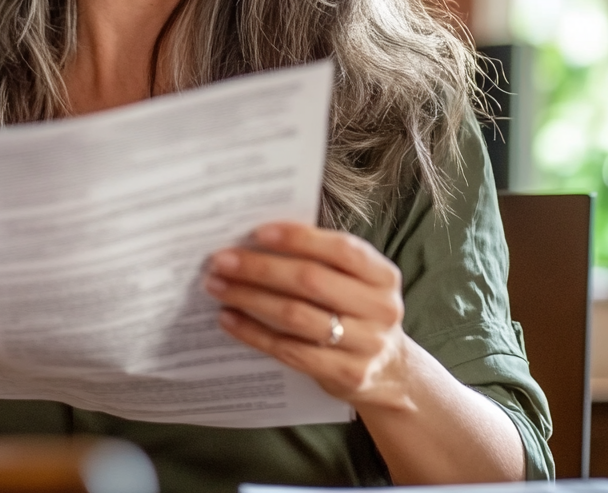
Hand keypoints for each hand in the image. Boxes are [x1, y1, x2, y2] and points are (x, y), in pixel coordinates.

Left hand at [204, 222, 413, 409]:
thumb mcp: (355, 282)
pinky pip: (289, 350)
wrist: (390, 373)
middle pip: (311, 281)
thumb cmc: (356, 309)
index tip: (257, 232)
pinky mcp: (346, 374)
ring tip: (217, 286)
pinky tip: (229, 319)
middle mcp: (380, 309)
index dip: (298, 238)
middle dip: (260, 268)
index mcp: (382, 276)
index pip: (340, 249)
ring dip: (249, 298)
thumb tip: (256, 238)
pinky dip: (253, 332)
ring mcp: (366, 344)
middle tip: (221, 260)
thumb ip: (320, 259)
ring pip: (296, 316)